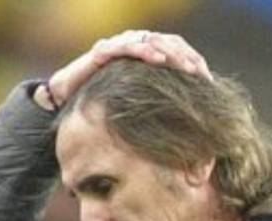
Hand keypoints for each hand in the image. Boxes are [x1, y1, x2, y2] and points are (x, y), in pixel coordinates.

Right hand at [46, 30, 211, 107]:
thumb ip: (153, 111)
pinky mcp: (102, 51)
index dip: (194, 62)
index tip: (208, 82)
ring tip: (186, 67)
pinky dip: (144, 51)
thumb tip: (181, 128)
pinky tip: (158, 60)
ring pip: (152, 41)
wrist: (62, 98)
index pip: (177, 51)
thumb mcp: (132, 108)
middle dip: (187, 57)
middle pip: (169, 43)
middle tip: (201, 74)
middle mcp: (134, 46)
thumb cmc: (98, 105)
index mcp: (145, 57)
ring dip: (172, 53)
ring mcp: (118, 45)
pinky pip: (127, 46)